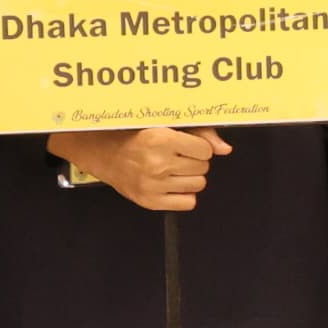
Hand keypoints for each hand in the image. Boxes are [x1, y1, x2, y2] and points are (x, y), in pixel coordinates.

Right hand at [52, 125, 229, 211]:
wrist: (102, 153)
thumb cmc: (133, 135)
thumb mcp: (163, 124)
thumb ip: (199, 133)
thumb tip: (225, 149)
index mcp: (161, 139)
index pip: (205, 150)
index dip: (198, 147)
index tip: (185, 145)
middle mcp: (158, 164)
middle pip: (203, 168)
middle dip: (194, 161)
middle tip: (176, 156)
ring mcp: (153, 185)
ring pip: (199, 185)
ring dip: (190, 177)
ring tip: (173, 169)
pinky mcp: (150, 201)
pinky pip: (188, 203)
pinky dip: (183, 195)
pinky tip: (171, 184)